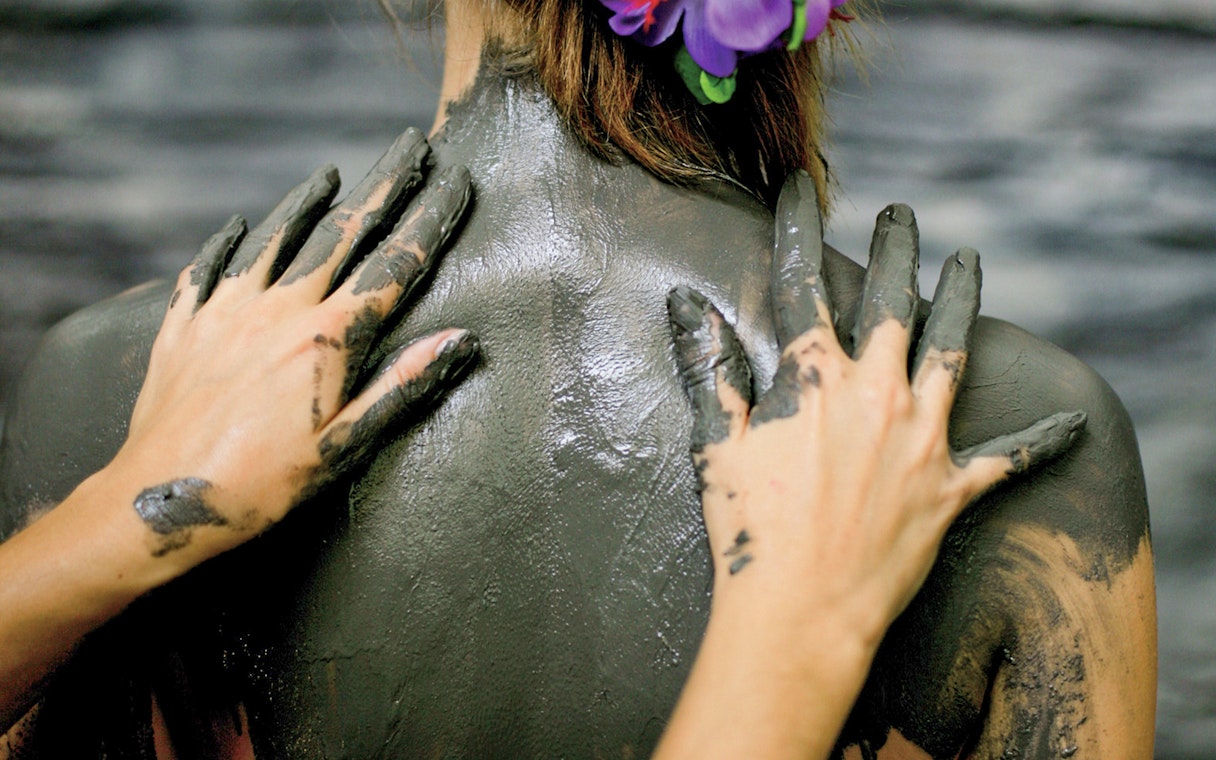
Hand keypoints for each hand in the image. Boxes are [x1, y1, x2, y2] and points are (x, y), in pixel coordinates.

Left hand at [109, 128, 477, 564]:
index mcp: (326, 338)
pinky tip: (236, 226)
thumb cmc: (259, 484)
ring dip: (308, 202)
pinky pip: (209, 269)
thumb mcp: (344, 445)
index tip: (456, 182)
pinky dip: (227, 243)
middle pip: (343, 233)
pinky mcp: (184, 327)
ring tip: (330, 172)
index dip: (430, 220)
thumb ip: (402, 385)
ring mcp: (227, 312)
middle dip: (383, 187)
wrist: (156, 500)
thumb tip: (459, 340)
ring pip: (276, 239)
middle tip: (410, 148)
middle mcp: (278, 310)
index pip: (394, 266)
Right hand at [667, 171, 1085, 650]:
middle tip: (902, 213)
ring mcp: (921, 437)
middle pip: (893, 301)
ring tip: (971, 260)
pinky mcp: (952, 487)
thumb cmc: (751, 530)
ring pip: (952, 349)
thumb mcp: (715, 442)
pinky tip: (1074, 421)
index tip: (799, 187)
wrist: (801, 610)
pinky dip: (1042, 439)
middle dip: (897, 249)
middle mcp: (876, 392)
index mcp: (813, 377)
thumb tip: (684, 304)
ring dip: (962, 299)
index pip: (803, 281)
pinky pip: (1007, 457)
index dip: (798, 226)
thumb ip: (708, 367)